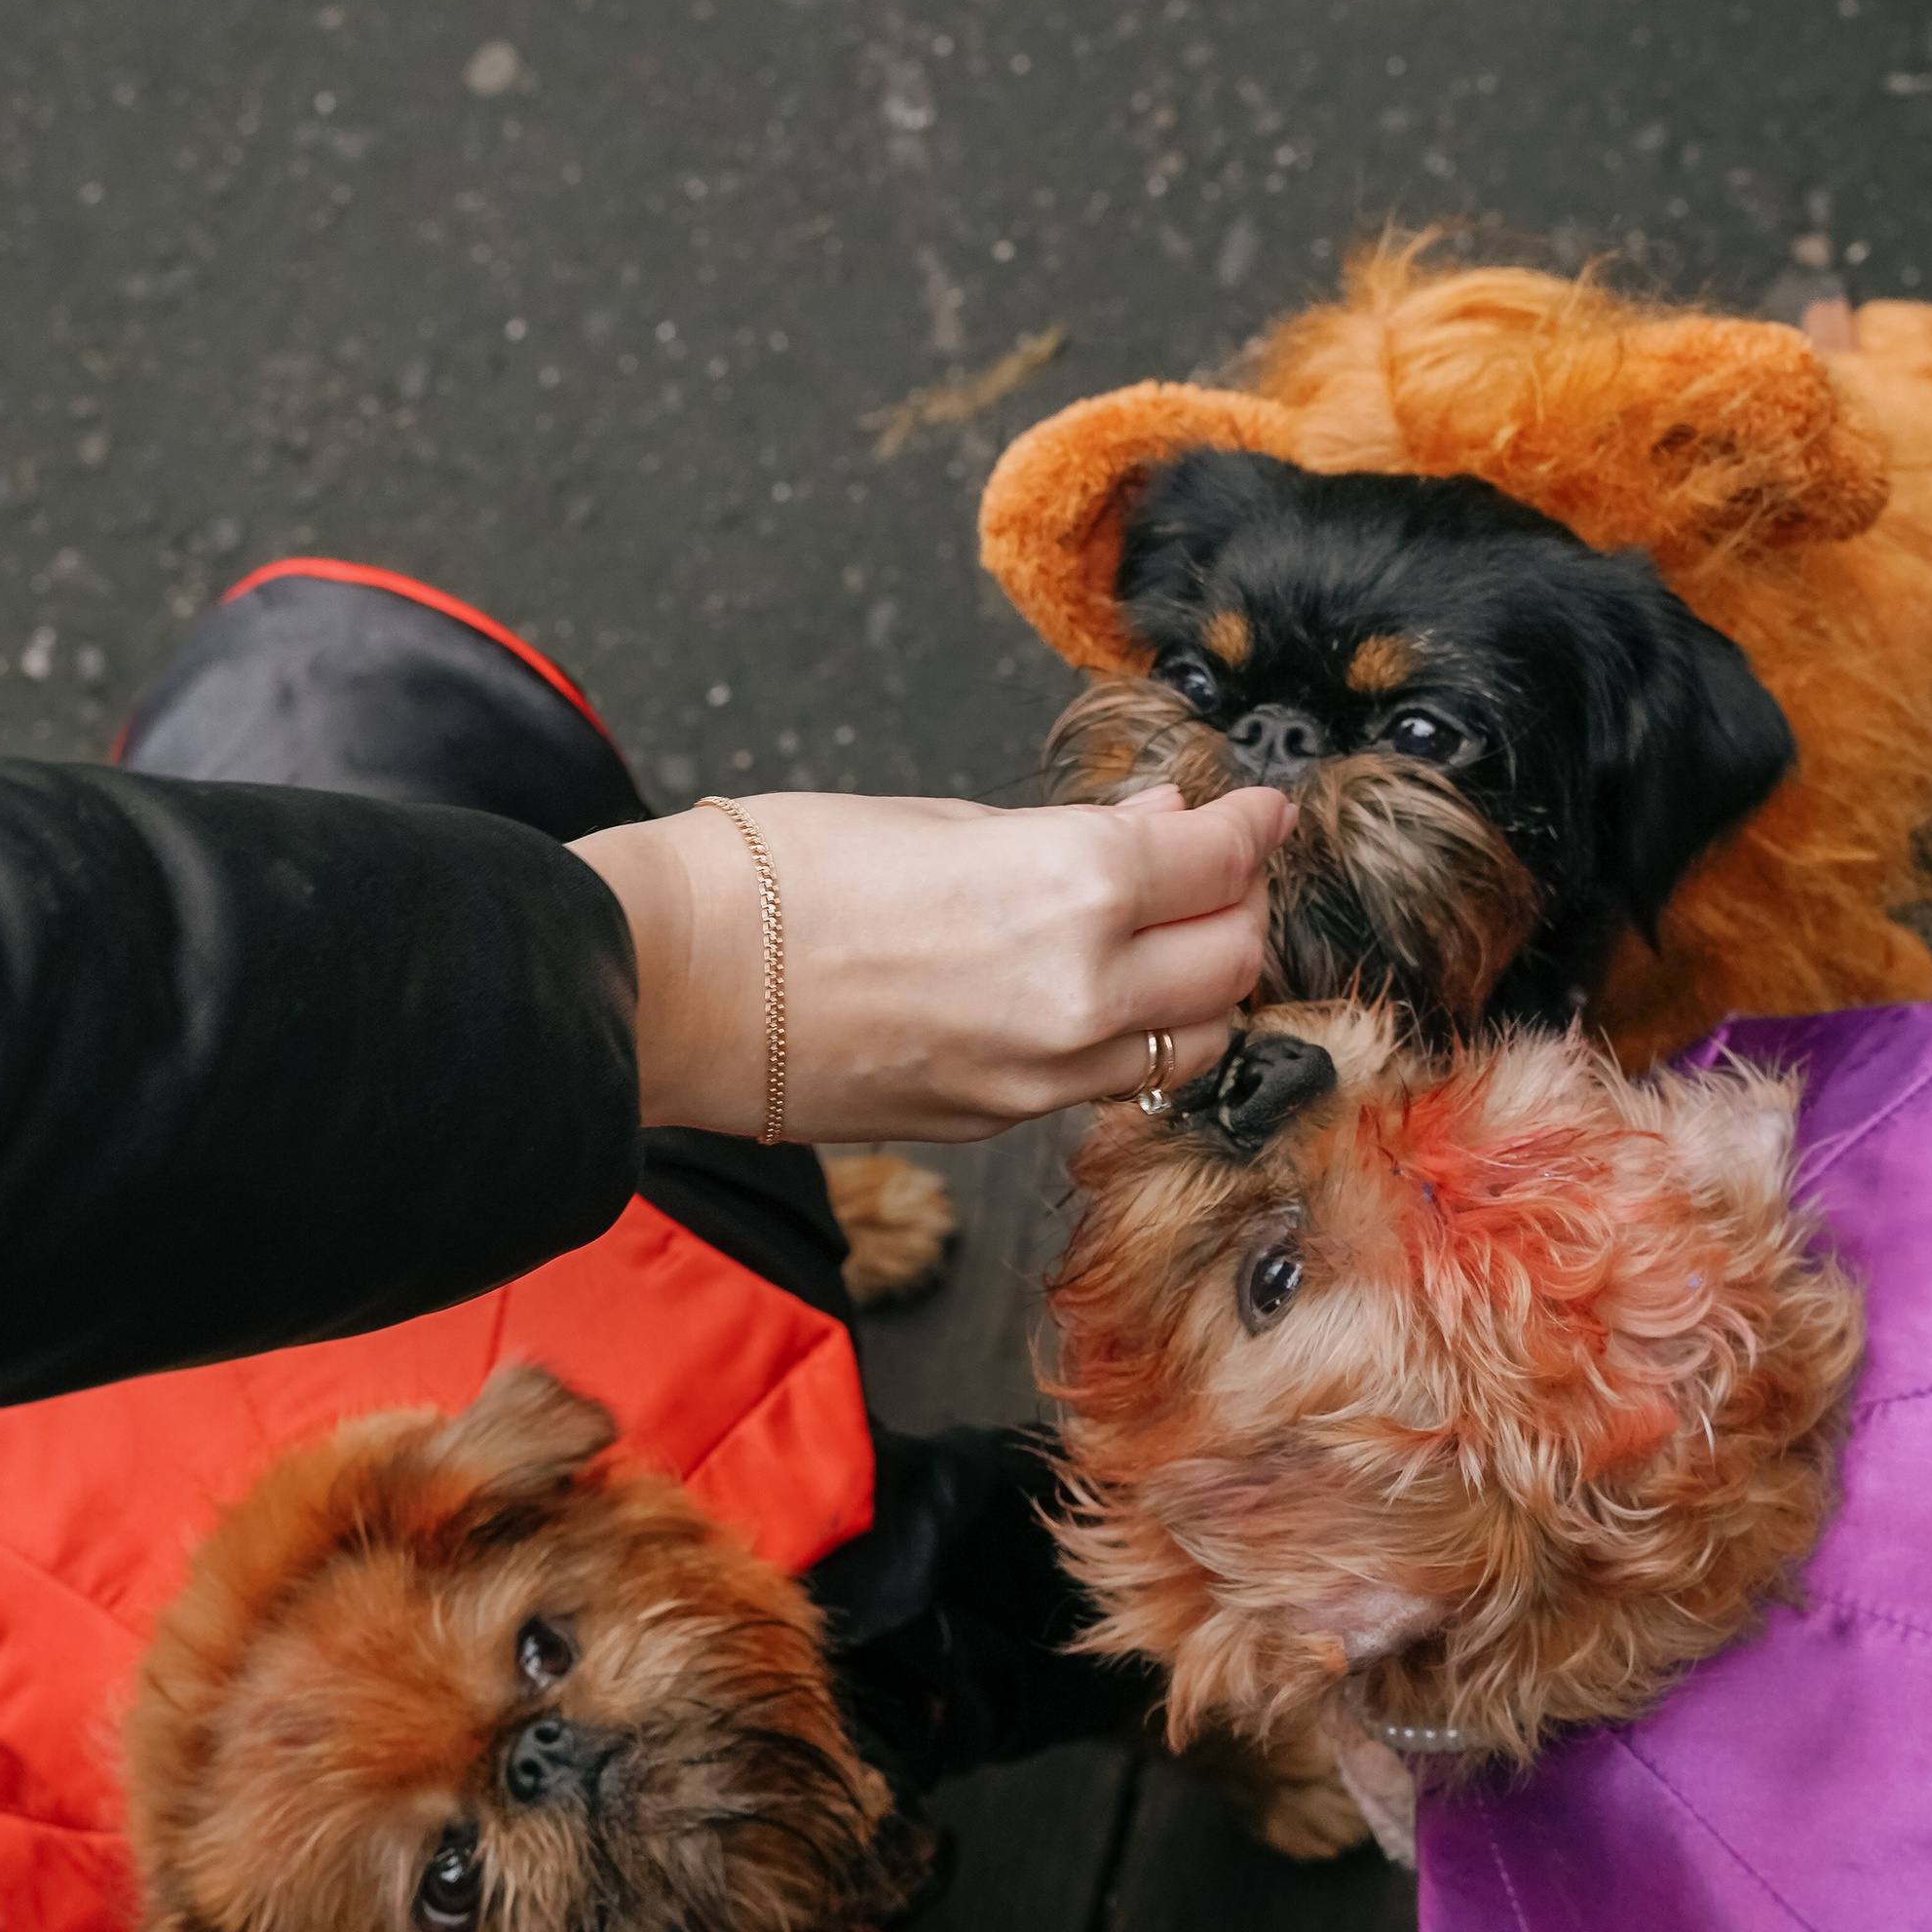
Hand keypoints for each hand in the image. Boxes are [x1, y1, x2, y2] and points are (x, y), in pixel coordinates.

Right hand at [574, 783, 1291, 1140]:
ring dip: (1200, 989)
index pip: (1224, 861)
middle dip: (1239, 907)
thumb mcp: (942, 820)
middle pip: (1233, 959)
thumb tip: (1156, 826)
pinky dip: (1130, 1040)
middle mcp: (1080, 989)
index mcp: (1074, 886)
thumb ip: (1074, 837)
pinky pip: (1111, 1081)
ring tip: (1167, 942)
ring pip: (1194, 1041)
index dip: (1252, 828)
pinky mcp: (1001, 1119)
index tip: (1256, 811)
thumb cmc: (780, 879)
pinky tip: (1094, 997)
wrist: (675, 980)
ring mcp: (1044, 1071)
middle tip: (1217, 872)